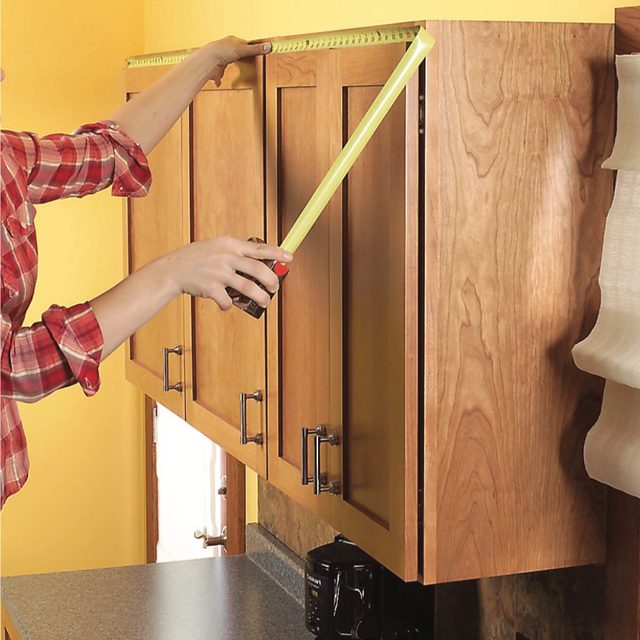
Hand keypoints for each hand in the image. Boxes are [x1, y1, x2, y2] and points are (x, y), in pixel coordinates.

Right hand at [165, 236, 291, 310]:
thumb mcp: (216, 247)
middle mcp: (226, 257)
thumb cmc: (196, 258)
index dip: (277, 253)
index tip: (289, 257)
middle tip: (275, 288)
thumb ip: (235, 253)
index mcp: (230, 244)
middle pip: (259, 270)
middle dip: (272, 281)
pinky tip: (227, 304)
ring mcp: (219, 272)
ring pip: (249, 288)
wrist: (172, 269)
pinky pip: (228, 301)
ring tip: (265, 302)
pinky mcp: (211, 288)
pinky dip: (230, 305)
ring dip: (261, 298)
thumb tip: (259, 264)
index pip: (259, 248)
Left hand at [201, 36, 271, 86]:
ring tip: (234, 72)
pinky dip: (219, 81)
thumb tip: (268, 46)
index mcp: (231, 42)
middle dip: (238, 57)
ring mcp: (219, 60)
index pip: (243, 44)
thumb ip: (256, 50)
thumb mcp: (243, 50)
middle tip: (246, 61)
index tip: (254, 52)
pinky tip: (220, 84)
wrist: (209, 59)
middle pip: (234, 53)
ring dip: (228, 68)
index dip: (249, 48)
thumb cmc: (224, 51)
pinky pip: (218, 77)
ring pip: (225, 63)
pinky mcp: (215, 71)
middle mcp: (224, 49)